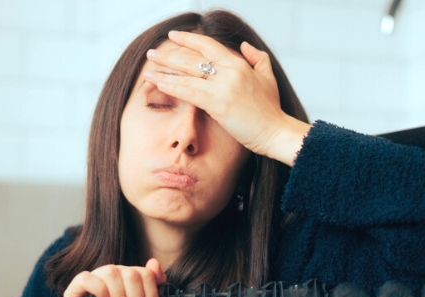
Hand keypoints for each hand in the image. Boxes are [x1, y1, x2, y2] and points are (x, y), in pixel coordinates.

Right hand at [63, 258, 166, 296]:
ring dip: (121, 296)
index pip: (145, 274)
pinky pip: (86, 278)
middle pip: (131, 273)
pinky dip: (99, 288)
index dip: (152, 295)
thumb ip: (153, 288)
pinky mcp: (76, 288)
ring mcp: (95, 278)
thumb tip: (155, 263)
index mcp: (130, 276)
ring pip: (111, 272)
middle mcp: (113, 274)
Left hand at [144, 31, 309, 165]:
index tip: (173, 36)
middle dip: (169, 56)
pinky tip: (159, 85)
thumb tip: (243, 46)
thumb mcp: (268, 77)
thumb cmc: (272, 111)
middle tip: (152, 54)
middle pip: (192, 59)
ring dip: (164, 73)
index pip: (208, 46)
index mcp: (238, 64)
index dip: (188, 40)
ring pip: (187, 76)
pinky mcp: (218, 104)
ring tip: (148, 71)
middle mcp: (229, 71)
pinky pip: (189, 93)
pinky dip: (172, 88)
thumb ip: (257, 58)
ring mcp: (223, 87)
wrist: (277, 132)